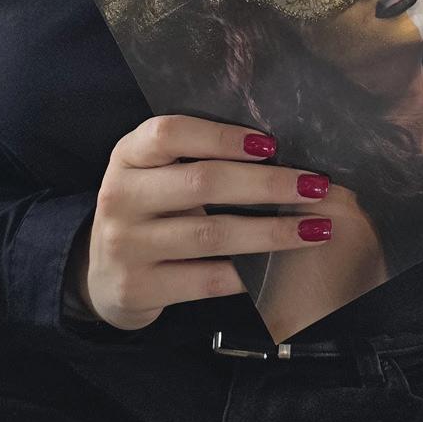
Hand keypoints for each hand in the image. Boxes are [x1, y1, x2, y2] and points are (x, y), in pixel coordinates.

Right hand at [68, 116, 332, 332]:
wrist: (106, 276)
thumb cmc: (152, 209)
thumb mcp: (158, 173)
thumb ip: (198, 157)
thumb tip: (279, 149)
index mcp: (128, 155)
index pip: (170, 133)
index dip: (222, 136)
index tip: (271, 143)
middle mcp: (120, 196)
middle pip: (202, 182)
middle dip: (268, 184)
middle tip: (315, 186)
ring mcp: (125, 245)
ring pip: (212, 234)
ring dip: (272, 231)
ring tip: (316, 228)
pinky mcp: (138, 288)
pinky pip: (207, 279)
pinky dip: (249, 273)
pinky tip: (281, 267)